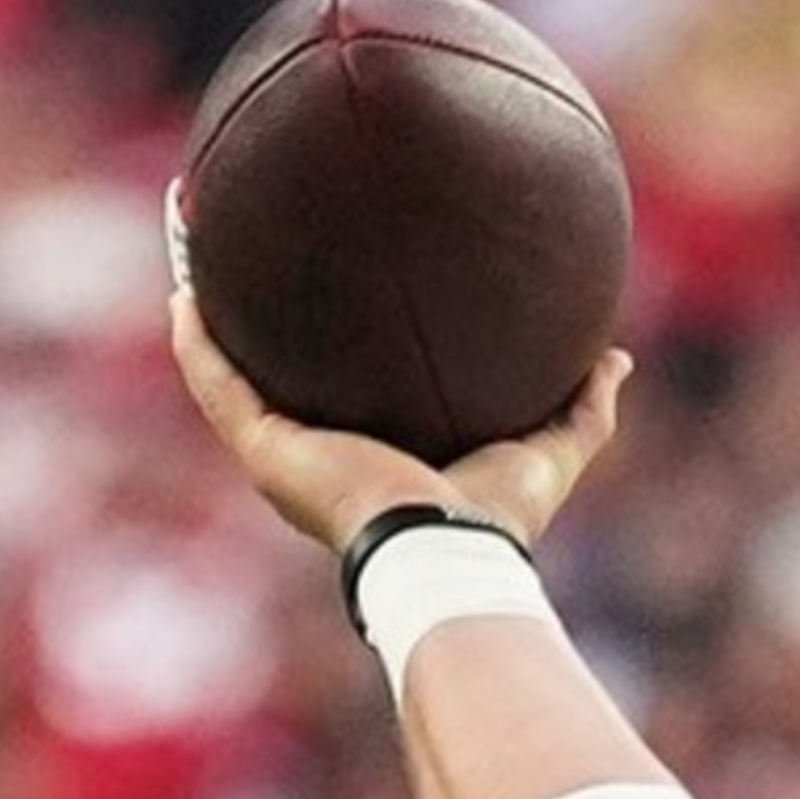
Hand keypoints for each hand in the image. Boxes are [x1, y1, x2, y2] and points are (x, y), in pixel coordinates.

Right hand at [166, 256, 628, 561]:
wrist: (450, 557)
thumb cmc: (497, 524)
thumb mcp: (550, 452)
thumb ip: (583, 409)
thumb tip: (617, 357)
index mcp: (377, 462)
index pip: (345, 397)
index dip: (333, 350)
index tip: (329, 295)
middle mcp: (322, 459)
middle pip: (277, 378)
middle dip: (259, 321)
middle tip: (247, 256)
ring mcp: (287, 458)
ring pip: (229, 373)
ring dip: (207, 309)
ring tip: (192, 242)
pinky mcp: (266, 454)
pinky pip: (217, 383)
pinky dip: (196, 336)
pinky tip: (182, 280)